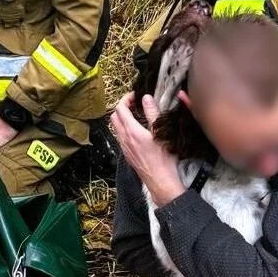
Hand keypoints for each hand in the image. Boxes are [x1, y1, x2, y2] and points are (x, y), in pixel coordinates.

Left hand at [111, 92, 184, 206]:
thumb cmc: (163, 159)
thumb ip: (152, 113)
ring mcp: (124, 147)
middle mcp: (124, 139)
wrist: (160, 180)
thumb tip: (146, 98)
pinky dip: (125, 129)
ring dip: (122, 118)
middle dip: (122, 107)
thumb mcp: (160, 132)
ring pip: (116, 127)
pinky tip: (137, 131)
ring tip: (136, 115)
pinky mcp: (128, 154)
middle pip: (114, 117)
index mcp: (131, 131)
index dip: (126, 98)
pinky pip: (120, 137)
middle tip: (134, 104)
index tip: (135, 96)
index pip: (120, 108)